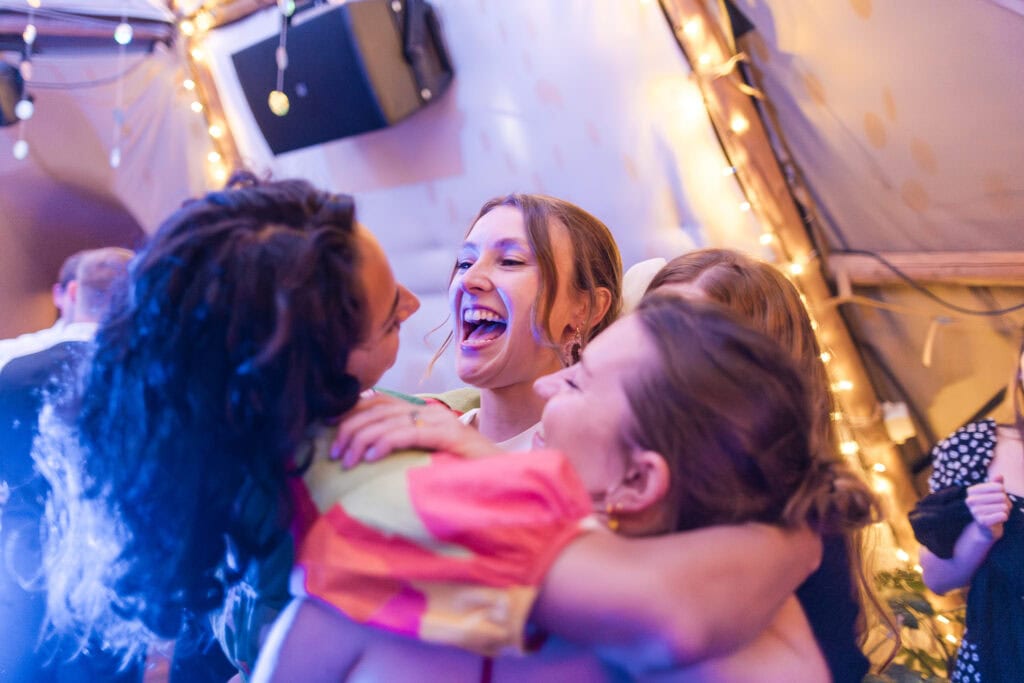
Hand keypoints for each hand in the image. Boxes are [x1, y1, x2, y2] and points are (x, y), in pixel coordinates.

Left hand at [330, 396, 498, 467]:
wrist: (503, 477)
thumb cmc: (462, 472)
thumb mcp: (424, 457)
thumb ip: (402, 447)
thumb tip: (364, 453)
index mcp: (422, 412)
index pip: (378, 401)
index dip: (350, 410)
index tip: (327, 426)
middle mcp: (430, 411)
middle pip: (378, 411)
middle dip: (350, 430)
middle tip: (335, 454)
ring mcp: (441, 422)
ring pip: (390, 422)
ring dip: (362, 440)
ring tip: (347, 461)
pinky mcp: (450, 437)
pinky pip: (411, 435)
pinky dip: (387, 444)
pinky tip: (372, 458)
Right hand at [965, 475, 1011, 540]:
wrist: (987, 527)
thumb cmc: (991, 506)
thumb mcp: (994, 494)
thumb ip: (997, 484)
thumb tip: (999, 475)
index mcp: (971, 490)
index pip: (998, 487)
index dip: (1003, 492)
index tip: (998, 497)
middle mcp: (970, 500)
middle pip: (1002, 497)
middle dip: (1006, 503)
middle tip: (1000, 507)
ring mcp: (975, 511)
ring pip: (1004, 507)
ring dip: (1006, 511)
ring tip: (999, 513)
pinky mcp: (982, 521)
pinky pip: (1002, 515)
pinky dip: (1005, 517)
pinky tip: (999, 519)